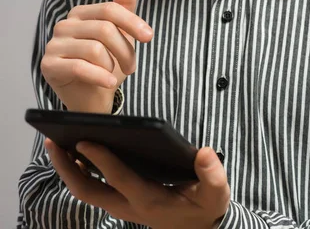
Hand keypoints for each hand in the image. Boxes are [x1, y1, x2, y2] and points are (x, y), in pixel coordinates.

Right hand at [41, 0, 152, 112]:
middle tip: (132, 66)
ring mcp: (54, 45)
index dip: (132, 22)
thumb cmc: (106, 62)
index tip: (148, 37)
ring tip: (115, 75)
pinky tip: (109, 82)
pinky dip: (99, 76)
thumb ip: (124, 3)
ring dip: (113, 66)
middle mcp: (64, 25)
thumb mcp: (120, 31)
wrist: (90, 96)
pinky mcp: (48, 65)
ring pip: (95, 49)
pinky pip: (79, 67)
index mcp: (81, 13)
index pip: (109, 9)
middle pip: (105, 29)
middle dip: (125, 50)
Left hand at [45, 139, 229, 228]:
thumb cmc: (206, 209)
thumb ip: (213, 174)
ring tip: (57, 144)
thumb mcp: (216, 194)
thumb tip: (205, 152)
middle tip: (53, 142)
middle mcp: (129, 206)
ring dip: (68, 170)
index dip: (101, 159)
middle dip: (67, 168)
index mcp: (149, 201)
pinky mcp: (121, 202)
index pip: (119, 179)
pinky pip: (93, 189)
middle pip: (87, 191)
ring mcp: (122, 206)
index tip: (84, 140)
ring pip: (86, 191)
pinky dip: (80, 172)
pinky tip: (76, 153)